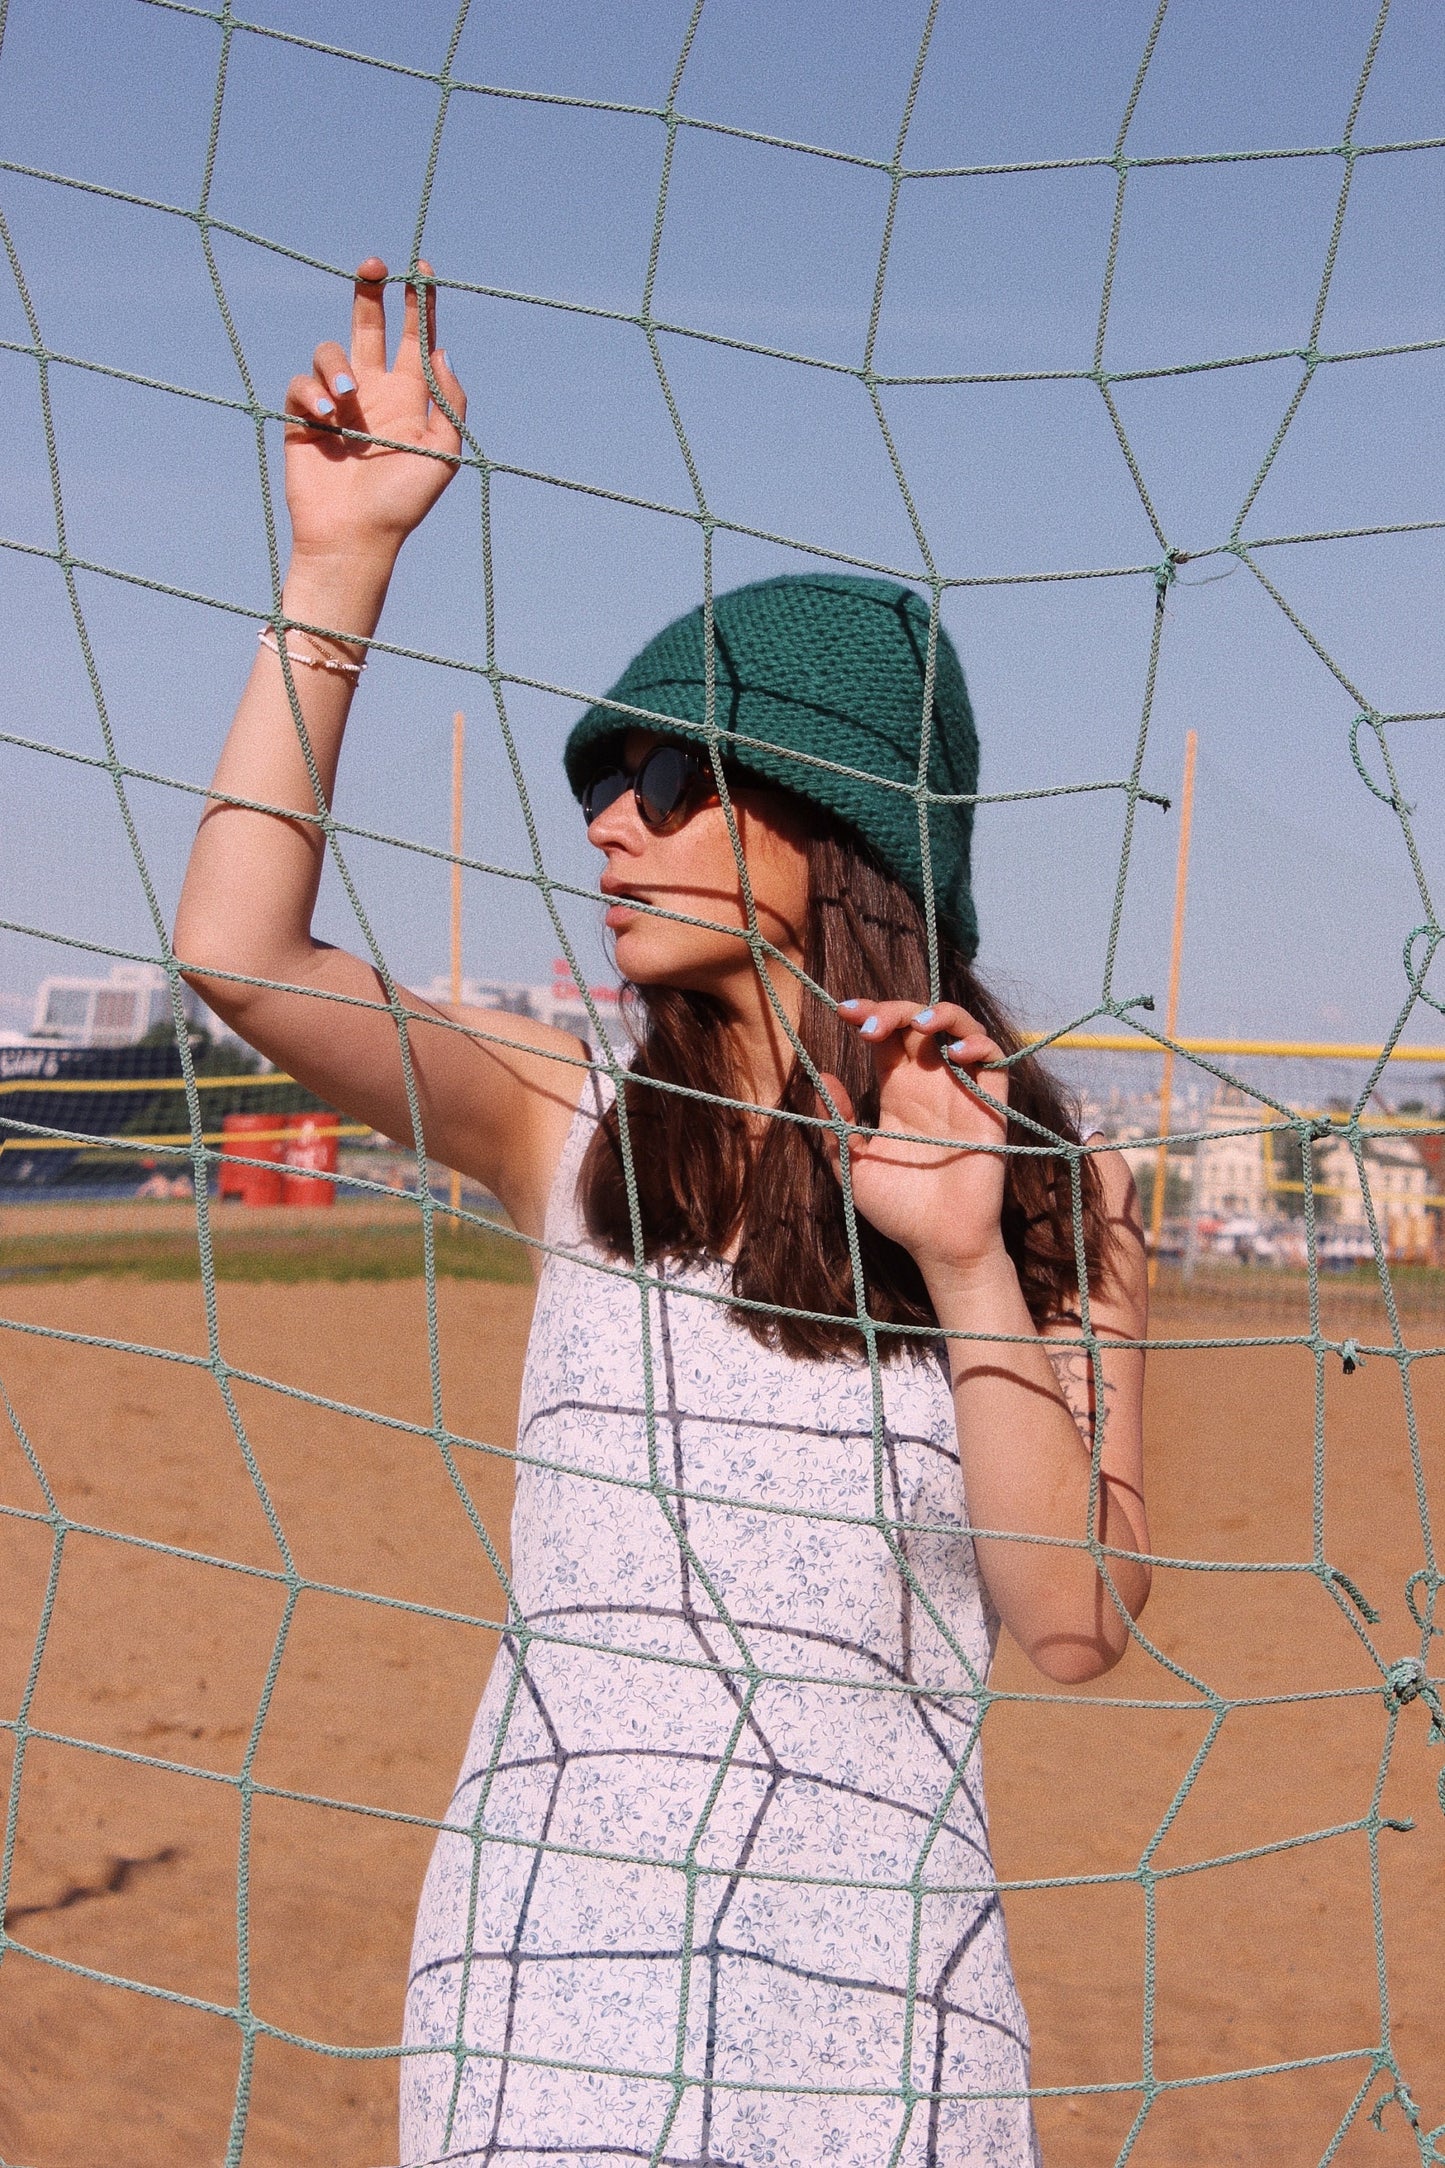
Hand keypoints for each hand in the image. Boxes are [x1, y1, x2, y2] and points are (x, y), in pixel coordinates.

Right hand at [283, 257, 466, 566]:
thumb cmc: (401, 504)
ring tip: (346, 400)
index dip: (419, 305)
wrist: (354, 537)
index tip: (422, 271)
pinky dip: (311, 392)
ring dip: (337, 365)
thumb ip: (449, 402)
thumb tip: (440, 352)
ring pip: (331, 351)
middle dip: (371, 291)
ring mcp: (336, 403)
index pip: (414, 339)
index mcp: (408, 398)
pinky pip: (300, 383)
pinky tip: (325, 417)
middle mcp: (372, 393)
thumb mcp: (443, 454)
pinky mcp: (302, 417)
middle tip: (374, 265)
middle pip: (369, 325)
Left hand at [818, 999, 1010, 1286]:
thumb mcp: (854, 1165)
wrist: (940, 1243)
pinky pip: (996, 1060)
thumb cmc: (898, 1209)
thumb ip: (837, 1124)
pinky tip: (956, 1054)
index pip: (886, 1038)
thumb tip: (822, 1077)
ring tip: (919, 1024)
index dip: (869, 1016)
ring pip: (961, 1029)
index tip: (843, 1012)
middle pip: (918, 1023)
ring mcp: (962, 1091)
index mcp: (897, 1092)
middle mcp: (930, 1084)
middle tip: (870, 1025)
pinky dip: (979, 1044)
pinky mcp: (992, 1106)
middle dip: (895, 1010)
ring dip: (941, 1014)